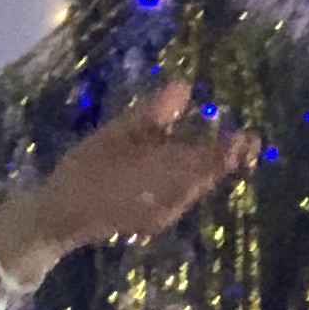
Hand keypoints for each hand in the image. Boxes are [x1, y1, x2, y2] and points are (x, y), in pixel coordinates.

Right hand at [0, 83, 257, 285]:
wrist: (59, 218)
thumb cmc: (86, 170)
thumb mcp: (115, 134)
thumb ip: (152, 114)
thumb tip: (184, 88)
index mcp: (169, 173)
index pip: (212, 160)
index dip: (232, 149)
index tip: (249, 135)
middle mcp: (176, 197)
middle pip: (207, 176)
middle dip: (221, 157)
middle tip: (235, 138)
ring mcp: (165, 213)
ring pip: (195, 187)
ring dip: (203, 168)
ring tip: (203, 147)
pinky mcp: (153, 221)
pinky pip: (181, 196)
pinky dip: (186, 179)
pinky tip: (174, 167)